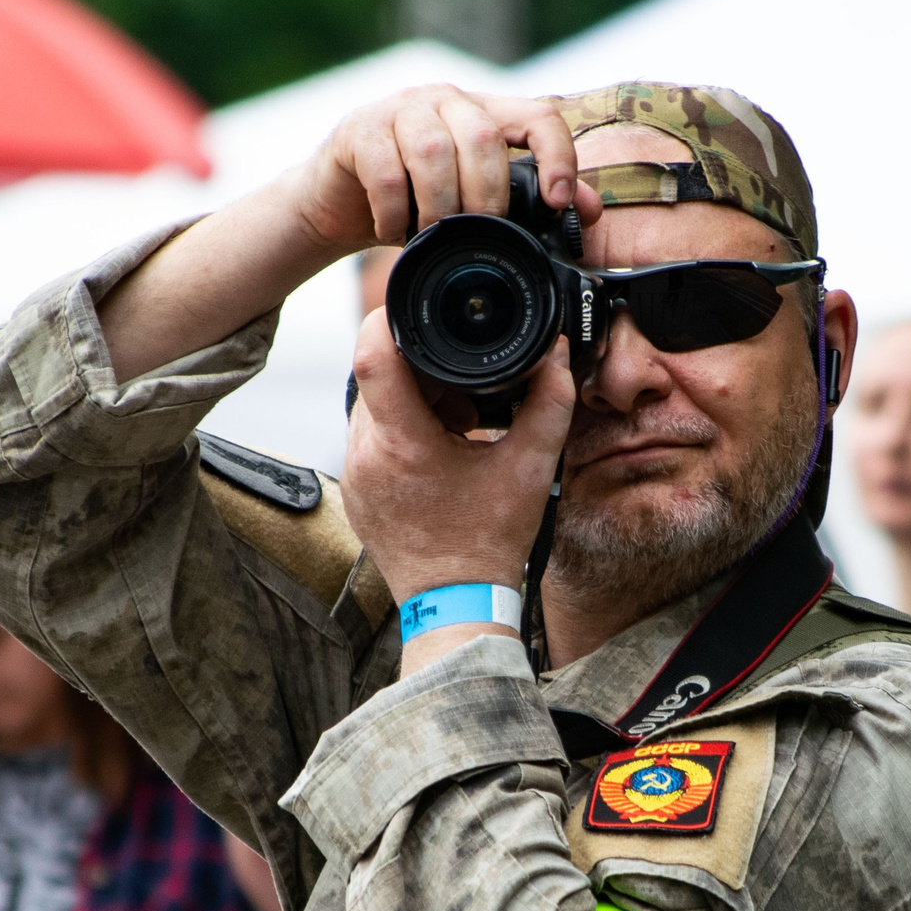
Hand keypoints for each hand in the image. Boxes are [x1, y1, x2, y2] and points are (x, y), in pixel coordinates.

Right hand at [285, 87, 600, 253]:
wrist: (338, 202)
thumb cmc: (416, 202)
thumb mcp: (474, 205)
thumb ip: (528, 203)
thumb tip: (588, 211)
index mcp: (485, 113)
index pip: (538, 116)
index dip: (556, 156)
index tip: (555, 202)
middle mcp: (446, 100)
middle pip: (483, 137)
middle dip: (486, 196)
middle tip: (477, 233)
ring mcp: (401, 109)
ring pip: (433, 149)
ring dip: (439, 206)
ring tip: (433, 236)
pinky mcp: (360, 130)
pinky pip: (387, 172)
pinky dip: (395, 213)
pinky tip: (394, 232)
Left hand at [344, 315, 575, 672]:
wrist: (457, 602)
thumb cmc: (490, 541)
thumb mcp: (531, 466)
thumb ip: (549, 401)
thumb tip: (556, 352)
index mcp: (402, 442)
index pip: (372, 353)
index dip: (388, 318)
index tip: (414, 308)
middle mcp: (366, 453)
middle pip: (375, 374)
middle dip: (418, 366)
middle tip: (462, 387)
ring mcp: (355, 473)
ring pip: (370, 403)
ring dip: (410, 398)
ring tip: (456, 423)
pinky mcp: (355, 489)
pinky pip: (369, 436)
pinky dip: (400, 430)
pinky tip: (437, 450)